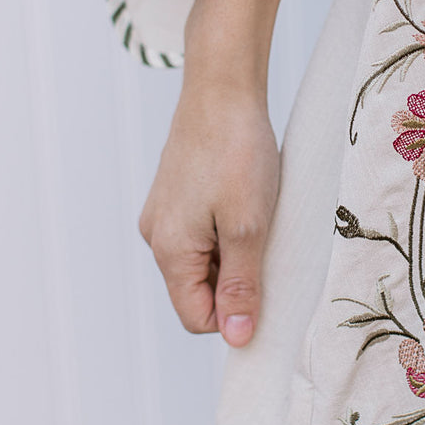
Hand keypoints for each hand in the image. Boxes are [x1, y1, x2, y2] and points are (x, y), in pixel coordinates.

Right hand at [139, 78, 279, 346]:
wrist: (222, 87)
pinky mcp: (175, 195)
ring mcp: (164, 214)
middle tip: (267, 242)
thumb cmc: (237, 152)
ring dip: (235, 252)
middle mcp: (157, 237)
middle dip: (236, 280)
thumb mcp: (249, 226)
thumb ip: (241, 285)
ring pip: (203, 261)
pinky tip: (246, 200)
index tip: (267, 286)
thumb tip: (237, 338)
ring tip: (258, 216)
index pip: (197, 319)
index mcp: (169, 251)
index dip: (235, 314)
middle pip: (198, 291)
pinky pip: (202, 233)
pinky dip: (228, 229)